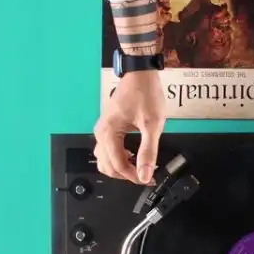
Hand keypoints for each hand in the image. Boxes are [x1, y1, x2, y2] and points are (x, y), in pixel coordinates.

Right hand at [93, 70, 165, 184]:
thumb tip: (144, 174)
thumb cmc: (145, 94)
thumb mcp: (152, 124)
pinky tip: (133, 155)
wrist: (140, 74)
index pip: (117, 165)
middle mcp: (101, 132)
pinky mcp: (108, 127)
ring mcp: (103, 129)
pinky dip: (118, 158)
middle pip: (107, 166)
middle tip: (145, 175)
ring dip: (120, 167)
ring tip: (139, 166)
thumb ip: (148, 152)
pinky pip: (107, 150)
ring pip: (105, 159)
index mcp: (108, 133)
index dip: (133, 176)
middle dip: (126, 174)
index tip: (148, 179)